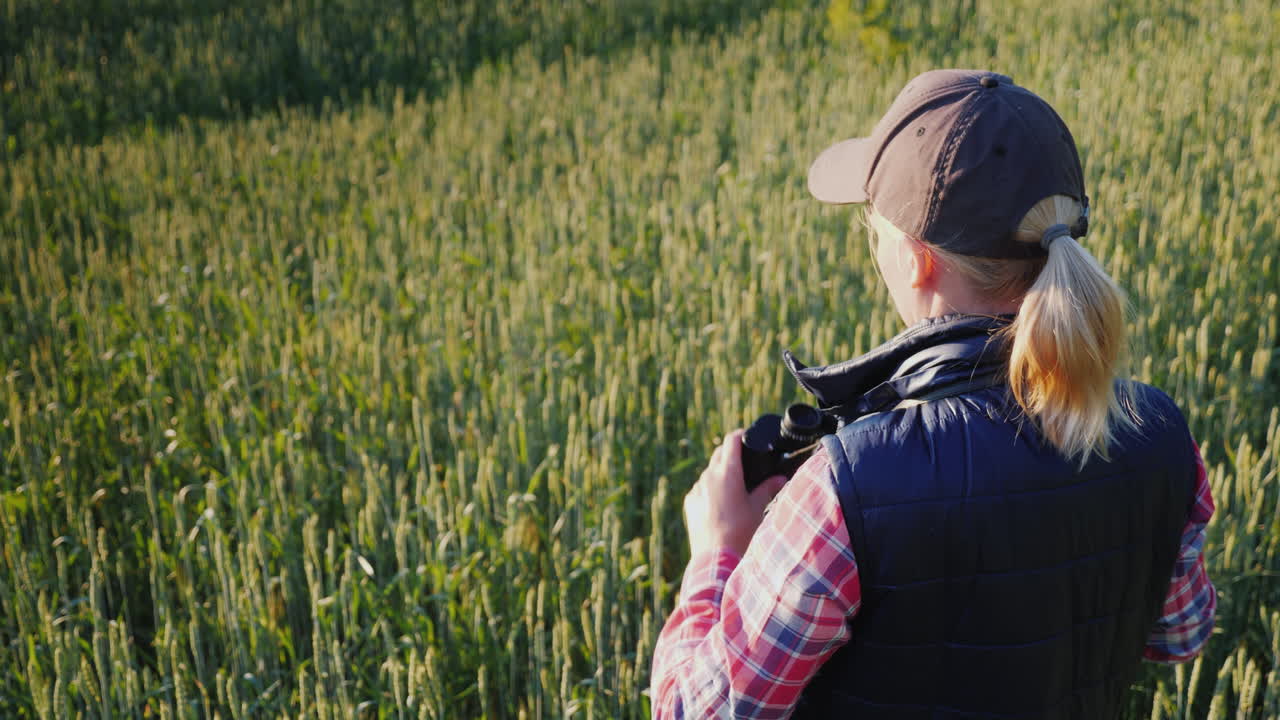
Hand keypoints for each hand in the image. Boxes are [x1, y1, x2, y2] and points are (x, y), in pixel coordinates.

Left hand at [683, 430, 788, 556]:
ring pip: (709, 471)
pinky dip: (710, 488)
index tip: (747, 437)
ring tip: (734, 485)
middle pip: (719, 453)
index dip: (740, 435)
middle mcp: (708, 476)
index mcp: (727, 472)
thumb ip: (769, 488)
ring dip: (720, 472)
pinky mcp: (690, 501)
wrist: (715, 557)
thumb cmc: (740, 532)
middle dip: (730, 452)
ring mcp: (697, 488)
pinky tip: (720, 503)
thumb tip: (781, 478)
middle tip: (744, 460)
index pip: (731, 441)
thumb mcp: (758, 508)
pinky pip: (701, 488)